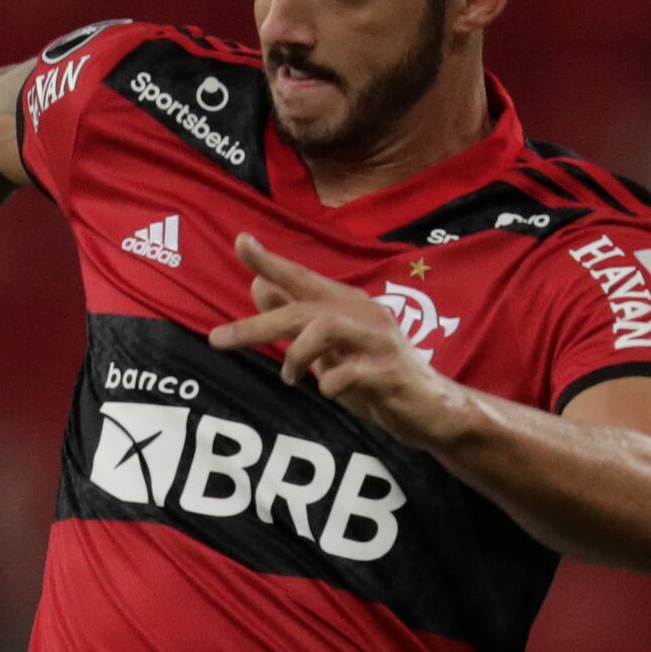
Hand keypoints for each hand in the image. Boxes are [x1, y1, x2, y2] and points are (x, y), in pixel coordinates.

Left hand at [205, 235, 471, 447]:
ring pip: (325, 328)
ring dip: (296, 355)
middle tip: (217, 340)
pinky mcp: (393, 372)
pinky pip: (349, 372)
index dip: (271, 261)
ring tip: (291, 378)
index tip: (240, 241)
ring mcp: (382, 341)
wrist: (433, 410)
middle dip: (255, 324)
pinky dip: (330, 383)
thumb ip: (298, 317)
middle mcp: (366, 314)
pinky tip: (330, 392)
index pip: (303, 278)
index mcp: (348, 306)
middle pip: (303, 309)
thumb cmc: (375, 375)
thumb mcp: (329, 348)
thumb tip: (257, 284)